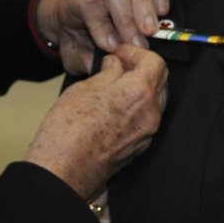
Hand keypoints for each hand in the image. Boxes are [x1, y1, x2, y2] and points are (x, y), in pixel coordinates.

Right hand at [23, 44, 167, 200]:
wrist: (63, 170)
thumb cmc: (68, 131)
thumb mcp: (85, 87)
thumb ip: (108, 72)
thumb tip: (116, 65)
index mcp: (139, 92)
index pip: (155, 61)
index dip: (136, 52)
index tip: (120, 53)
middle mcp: (150, 113)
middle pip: (160, 80)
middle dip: (141, 68)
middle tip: (118, 65)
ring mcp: (147, 132)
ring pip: (154, 100)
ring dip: (140, 88)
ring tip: (114, 86)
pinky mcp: (140, 147)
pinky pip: (146, 119)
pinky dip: (136, 107)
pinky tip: (115, 106)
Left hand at [34, 0, 168, 74]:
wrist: (67, 14)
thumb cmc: (72, 34)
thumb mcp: (71, 53)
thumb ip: (84, 59)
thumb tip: (107, 65)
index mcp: (73, 1)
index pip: (88, 1)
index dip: (102, 24)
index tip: (113, 46)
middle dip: (128, 18)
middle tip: (138, 43)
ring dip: (146, 4)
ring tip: (151, 30)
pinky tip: (162, 11)